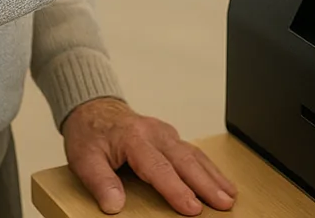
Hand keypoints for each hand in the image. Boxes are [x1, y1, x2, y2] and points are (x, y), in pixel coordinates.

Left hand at [63, 97, 237, 215]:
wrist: (93, 107)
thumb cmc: (90, 133)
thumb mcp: (84, 159)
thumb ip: (100, 182)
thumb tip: (114, 205)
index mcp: (134, 138)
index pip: (159, 168)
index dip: (176, 190)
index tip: (192, 207)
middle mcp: (155, 133)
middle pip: (185, 160)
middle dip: (206, 184)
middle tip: (223, 203)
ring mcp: (165, 133)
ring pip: (194, 154)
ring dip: (213, 175)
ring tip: (229, 195)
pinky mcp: (170, 136)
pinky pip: (192, 151)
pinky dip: (208, 167)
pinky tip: (219, 179)